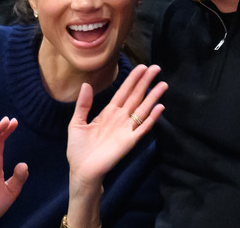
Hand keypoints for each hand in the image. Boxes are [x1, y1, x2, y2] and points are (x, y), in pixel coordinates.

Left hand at [67, 64, 166, 187]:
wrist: (81, 170)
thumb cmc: (78, 149)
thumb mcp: (76, 123)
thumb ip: (83, 104)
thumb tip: (86, 84)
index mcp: (108, 112)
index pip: (123, 92)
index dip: (133, 79)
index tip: (142, 67)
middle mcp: (120, 118)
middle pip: (136, 96)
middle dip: (146, 82)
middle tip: (156, 68)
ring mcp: (126, 129)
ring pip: (143, 109)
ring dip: (153, 97)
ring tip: (163, 84)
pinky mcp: (129, 141)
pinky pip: (143, 128)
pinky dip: (152, 118)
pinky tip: (160, 107)